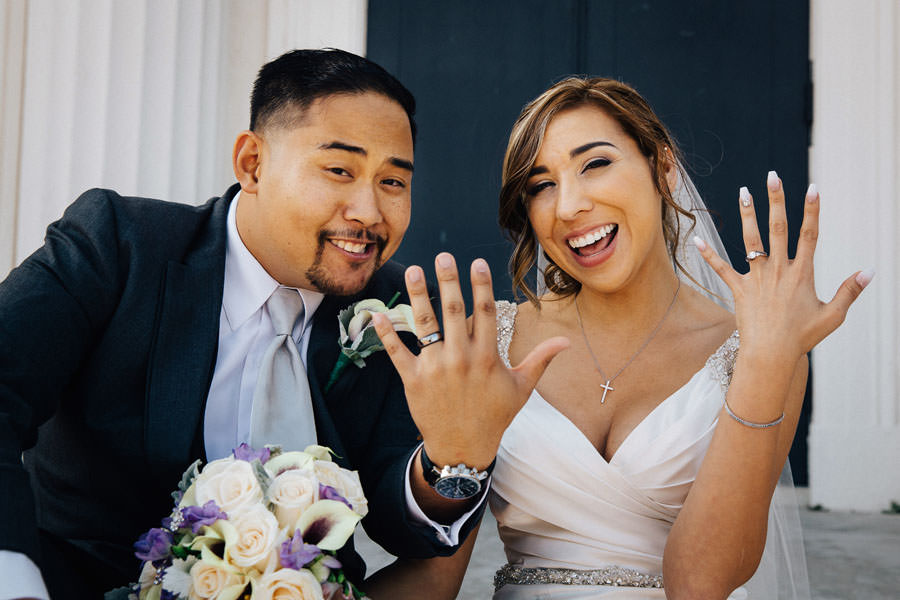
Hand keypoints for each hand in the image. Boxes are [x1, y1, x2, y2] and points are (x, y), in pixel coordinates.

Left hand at [371, 253, 568, 468]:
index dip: (481, 285)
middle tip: (443, 256)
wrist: (463, 448)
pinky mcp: (413, 380)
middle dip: (448, 281)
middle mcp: (461, 359)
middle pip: (454, 311)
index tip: (476, 262)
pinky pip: (397, 352)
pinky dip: (387, 333)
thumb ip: (540, 359)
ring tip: (412, 270)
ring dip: (416, 296)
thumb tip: (566, 342)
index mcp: (487, 357)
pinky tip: (378, 313)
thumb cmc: (495, 416)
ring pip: (425, 326)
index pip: (484, 312)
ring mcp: (435, 369)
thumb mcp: (522, 387)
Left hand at [694, 171, 871, 358]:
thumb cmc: (802, 337)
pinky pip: (721, 269)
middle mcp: (778, 270)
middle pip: (778, 228)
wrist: (771, 354)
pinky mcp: (738, 290)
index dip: (812, 210)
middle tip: (773, 176)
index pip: (810, 234)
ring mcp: (757, 278)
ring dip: (747, 215)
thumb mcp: (833, 315)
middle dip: (777, 200)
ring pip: (751, 241)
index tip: (813, 188)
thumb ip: (850, 291)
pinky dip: (708, 255)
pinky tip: (696, 240)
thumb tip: (870, 271)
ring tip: (744, 192)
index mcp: (802, 273)